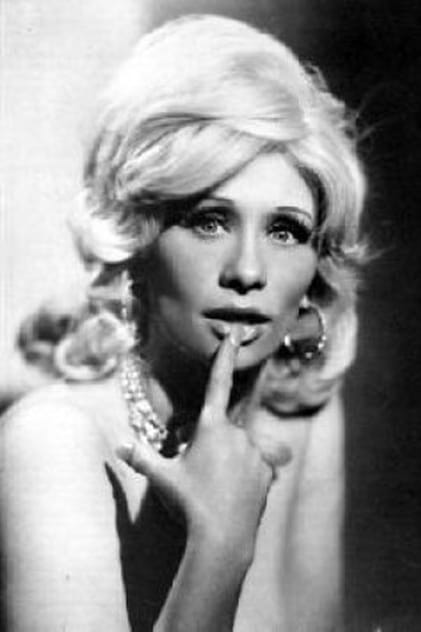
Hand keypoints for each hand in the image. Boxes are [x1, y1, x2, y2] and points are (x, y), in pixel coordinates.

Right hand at [117, 329, 284, 549]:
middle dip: (212, 446)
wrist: (223, 538)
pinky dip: (244, 476)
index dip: (225, 357)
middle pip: (223, 429)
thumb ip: (141, 458)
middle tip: (203, 476)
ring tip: (217, 490)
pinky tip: (232, 496)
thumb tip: (119, 446)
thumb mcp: (162, 479)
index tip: (236, 335)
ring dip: (229, 462)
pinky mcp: (267, 470)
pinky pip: (254, 466)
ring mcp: (255, 452)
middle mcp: (238, 433)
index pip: (217, 383)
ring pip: (239, 449)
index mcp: (211, 427)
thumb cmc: (189, 503)